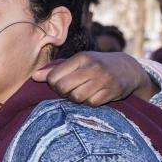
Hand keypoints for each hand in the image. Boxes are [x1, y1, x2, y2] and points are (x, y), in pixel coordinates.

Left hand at [32, 51, 153, 106]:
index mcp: (81, 58)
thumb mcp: (77, 63)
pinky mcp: (112, 91)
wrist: (127, 69)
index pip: (54, 77)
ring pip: (77, 97)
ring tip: (82, 92)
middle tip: (70, 89)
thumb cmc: (95, 65)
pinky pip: (91, 103)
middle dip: (63, 92)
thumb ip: (55, 70)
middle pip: (63, 88)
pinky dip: (89, 103)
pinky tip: (93, 96)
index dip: (53, 84)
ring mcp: (104, 79)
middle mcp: (93, 67)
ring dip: (76, 99)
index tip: (61, 82)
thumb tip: (34, 76)